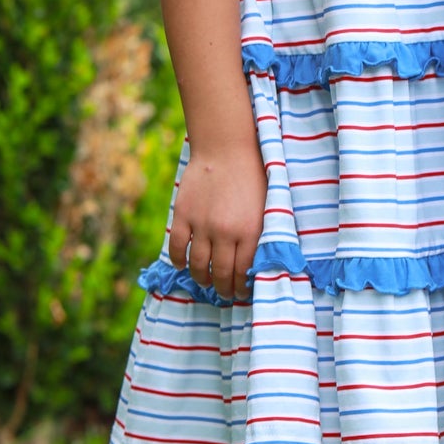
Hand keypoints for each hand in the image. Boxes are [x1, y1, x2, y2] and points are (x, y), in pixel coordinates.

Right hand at [168, 132, 268, 301]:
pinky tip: (184, 265)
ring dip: (202, 279)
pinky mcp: (183, 215)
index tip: (241, 292)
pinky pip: (177, 248)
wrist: (225, 149)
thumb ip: (261, 235)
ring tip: (206, 282)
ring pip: (198, 265)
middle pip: (221, 273)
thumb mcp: (266, 207)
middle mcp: (225, 232)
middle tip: (225, 294)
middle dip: (224, 290)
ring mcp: (201, 224)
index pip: (244, 271)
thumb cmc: (252, 177)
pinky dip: (179, 261)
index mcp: (250, 230)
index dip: (242, 287)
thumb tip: (258, 265)